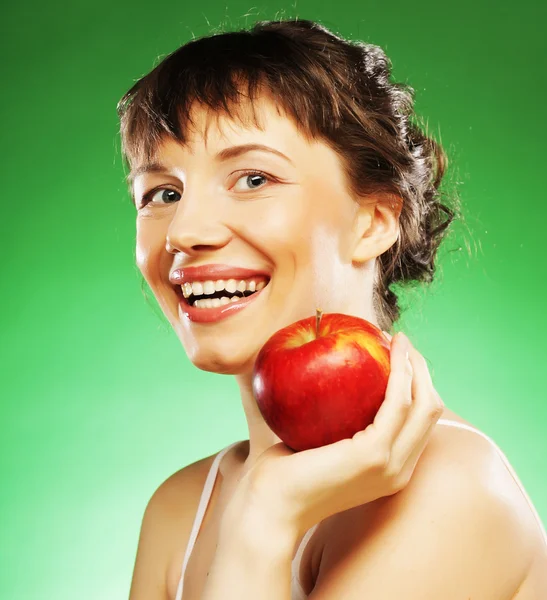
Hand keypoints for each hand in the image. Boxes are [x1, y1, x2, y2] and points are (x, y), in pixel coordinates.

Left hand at [234, 331, 444, 539]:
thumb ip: (338, 421)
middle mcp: (399, 469)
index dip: (416, 385)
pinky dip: (400, 371)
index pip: (418, 421)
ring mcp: (390, 465)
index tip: (397, 355)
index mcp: (391, 469)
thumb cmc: (286, 473)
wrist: (269, 506)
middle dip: (422, 370)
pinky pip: (397, 402)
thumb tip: (336, 382)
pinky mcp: (374, 454)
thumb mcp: (322, 444)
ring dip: (415, 364)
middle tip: (401, 341)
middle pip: (430, 409)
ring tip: (398, 338)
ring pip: (424, 403)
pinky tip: (388, 348)